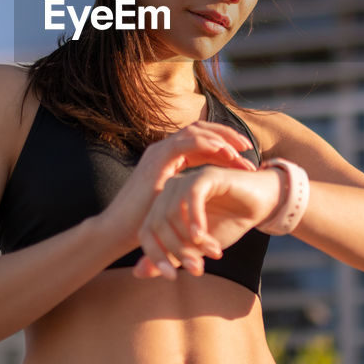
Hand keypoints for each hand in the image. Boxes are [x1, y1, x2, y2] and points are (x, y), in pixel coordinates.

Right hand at [95, 120, 257, 259]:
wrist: (116, 232)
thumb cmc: (143, 226)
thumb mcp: (174, 208)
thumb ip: (190, 199)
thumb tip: (211, 205)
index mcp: (168, 160)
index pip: (201, 143)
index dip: (224, 147)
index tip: (245, 159)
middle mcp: (162, 151)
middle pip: (200, 130)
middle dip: (226, 137)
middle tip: (248, 149)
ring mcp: (158, 152)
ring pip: (195, 131)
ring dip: (220, 138)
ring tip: (241, 149)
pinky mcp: (156, 160)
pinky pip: (185, 142)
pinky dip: (206, 143)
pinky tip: (224, 151)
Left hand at [131, 163, 282, 280]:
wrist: (259, 204)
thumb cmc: (227, 222)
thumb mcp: (196, 247)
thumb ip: (169, 256)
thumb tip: (138, 273)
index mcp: (163, 205)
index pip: (146, 232)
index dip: (155, 256)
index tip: (171, 277)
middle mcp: (170, 190)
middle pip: (158, 224)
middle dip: (177, 252)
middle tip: (198, 269)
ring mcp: (186, 180)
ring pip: (173, 213)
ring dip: (191, 241)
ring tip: (213, 253)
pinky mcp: (206, 175)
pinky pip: (192, 197)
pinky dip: (196, 220)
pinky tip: (204, 237)